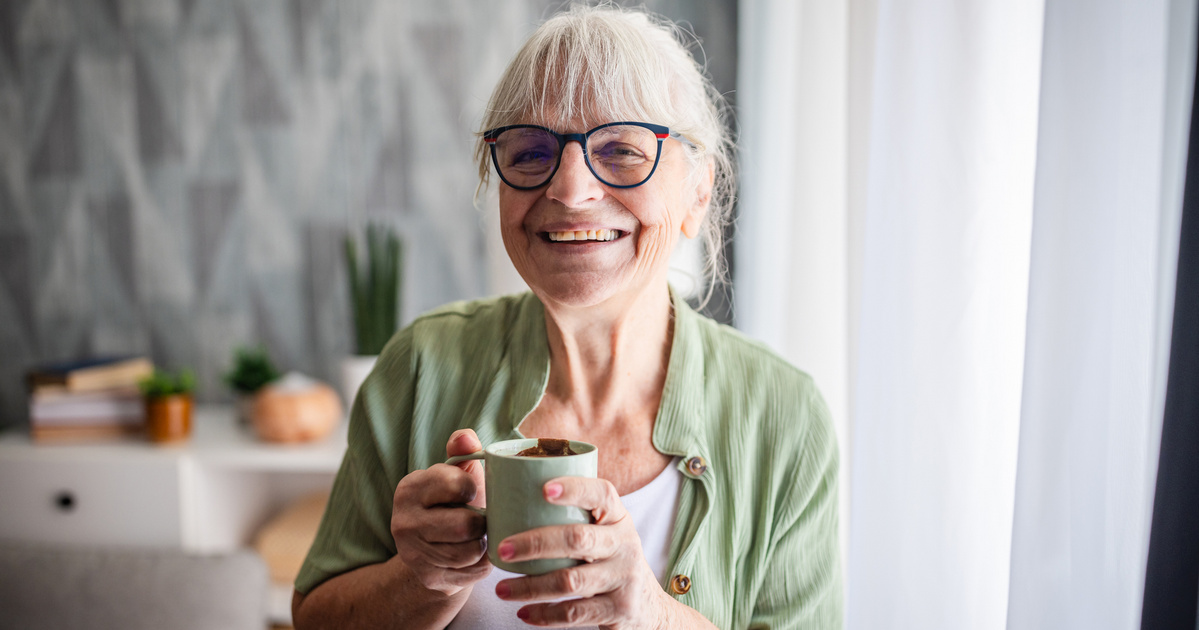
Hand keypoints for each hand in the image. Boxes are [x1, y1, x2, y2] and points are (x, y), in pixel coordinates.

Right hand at [390, 429, 490, 595]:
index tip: (469, 493)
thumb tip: (466, 437)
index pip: (456, 485)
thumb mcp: (456, 474)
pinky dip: (481, 563)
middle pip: (464, 524)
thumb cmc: (453, 504)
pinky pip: (470, 571)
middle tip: (481, 520)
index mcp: (410, 488)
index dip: (472, 489)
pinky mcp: (427, 576)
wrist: (435, 551)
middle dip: (482, 522)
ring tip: (478, 537)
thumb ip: (462, 450)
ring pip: (469, 551)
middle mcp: (404, 521)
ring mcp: (413, 552)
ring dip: (482, 544)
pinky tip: (474, 556)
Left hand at [492, 477, 671, 628]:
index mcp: (618, 517)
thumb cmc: (609, 560)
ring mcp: (624, 577)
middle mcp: (625, 543)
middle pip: (578, 538)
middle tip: (502, 549)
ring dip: (530, 586)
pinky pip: (575, 613)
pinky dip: (544, 615)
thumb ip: (575, 519)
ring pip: (571, 580)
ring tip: (502, 589)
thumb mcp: (605, 533)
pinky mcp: (619, 608)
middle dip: (535, 543)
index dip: (574, 489)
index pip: (601, 493)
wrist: (646, 606)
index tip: (544, 489)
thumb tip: (510, 503)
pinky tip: (523, 612)